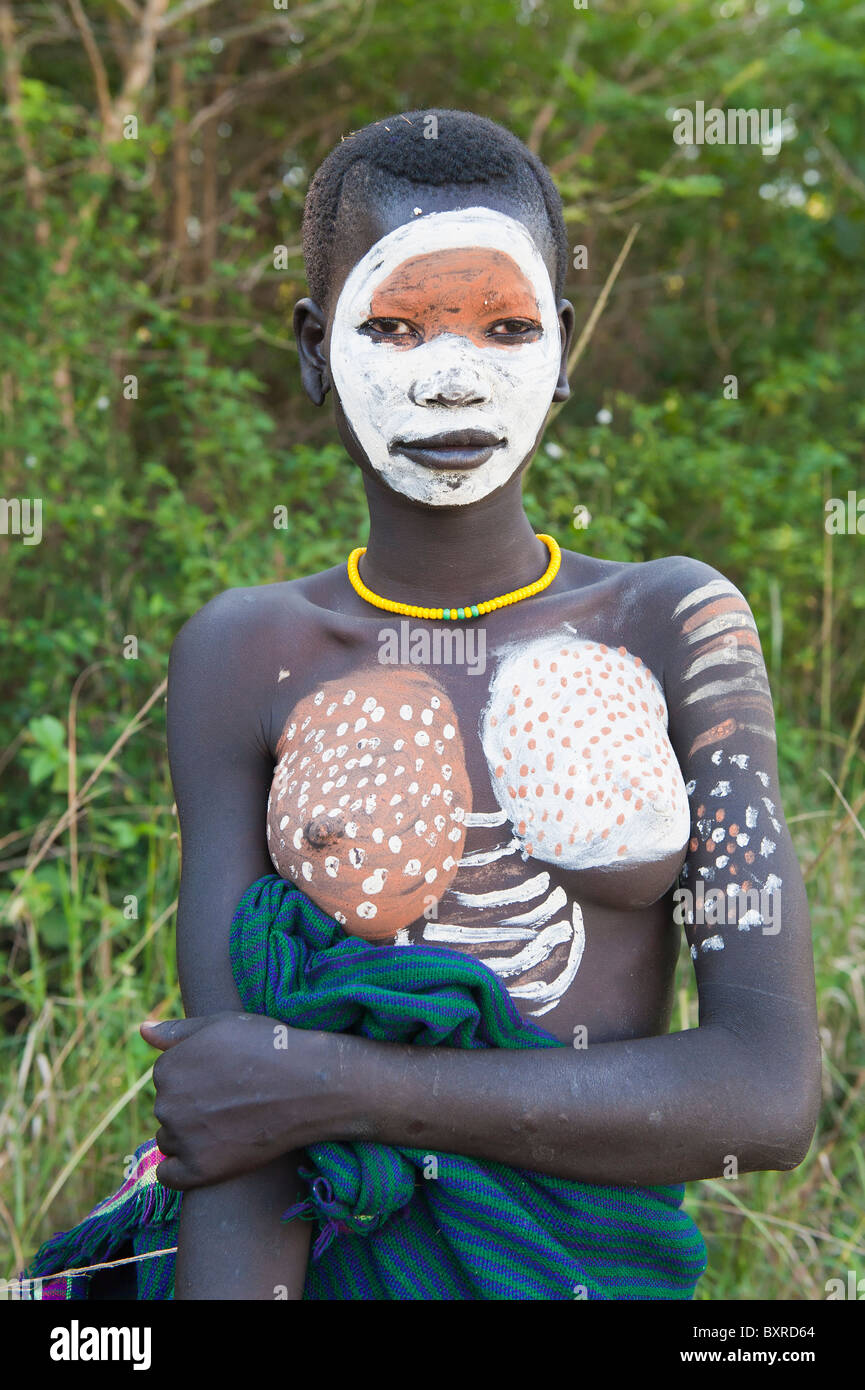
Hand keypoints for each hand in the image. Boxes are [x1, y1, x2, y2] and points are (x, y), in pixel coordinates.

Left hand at [139, 1013, 355, 1189]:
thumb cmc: (268, 1046)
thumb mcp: (221, 1024)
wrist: (308, 1084)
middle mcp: (166, 1103)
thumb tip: (141, 1029)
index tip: (222, 1079)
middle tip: (230, 1102)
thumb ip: (177, 1031)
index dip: (195, 1078)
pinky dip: (182, 1170)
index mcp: (167, 1068)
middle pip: (168, 1109)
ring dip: (189, 1136)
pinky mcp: (200, 1170)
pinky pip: (169, 1176)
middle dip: (191, 1107)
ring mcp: (182, 1138)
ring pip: (170, 1140)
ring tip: (229, 1125)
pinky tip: (207, 1157)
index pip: (167, 1078)